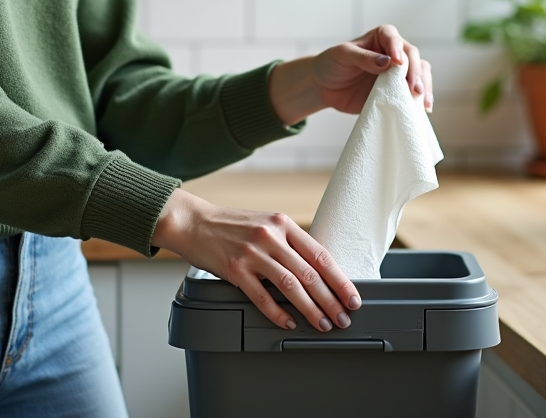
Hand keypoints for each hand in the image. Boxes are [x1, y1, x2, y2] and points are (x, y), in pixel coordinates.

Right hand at [153, 189, 360, 331]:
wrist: (192, 222)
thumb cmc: (230, 225)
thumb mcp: (265, 223)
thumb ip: (288, 243)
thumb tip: (316, 272)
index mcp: (282, 223)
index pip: (321, 255)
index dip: (340, 280)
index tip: (353, 298)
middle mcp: (270, 236)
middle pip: (310, 274)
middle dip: (331, 300)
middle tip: (343, 318)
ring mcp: (252, 252)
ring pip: (291, 286)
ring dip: (311, 309)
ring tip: (322, 324)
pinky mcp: (234, 269)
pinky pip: (261, 296)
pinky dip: (278, 313)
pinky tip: (288, 323)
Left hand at [268, 24, 433, 123]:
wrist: (325, 87)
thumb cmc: (332, 64)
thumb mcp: (342, 56)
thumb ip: (363, 57)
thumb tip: (387, 62)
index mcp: (381, 37)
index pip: (393, 38)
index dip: (397, 49)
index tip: (398, 63)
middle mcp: (394, 52)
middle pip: (412, 57)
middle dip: (415, 72)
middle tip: (414, 88)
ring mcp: (398, 72)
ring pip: (420, 73)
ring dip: (424, 86)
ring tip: (422, 102)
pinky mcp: (397, 90)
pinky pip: (414, 92)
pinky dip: (420, 99)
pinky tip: (423, 109)